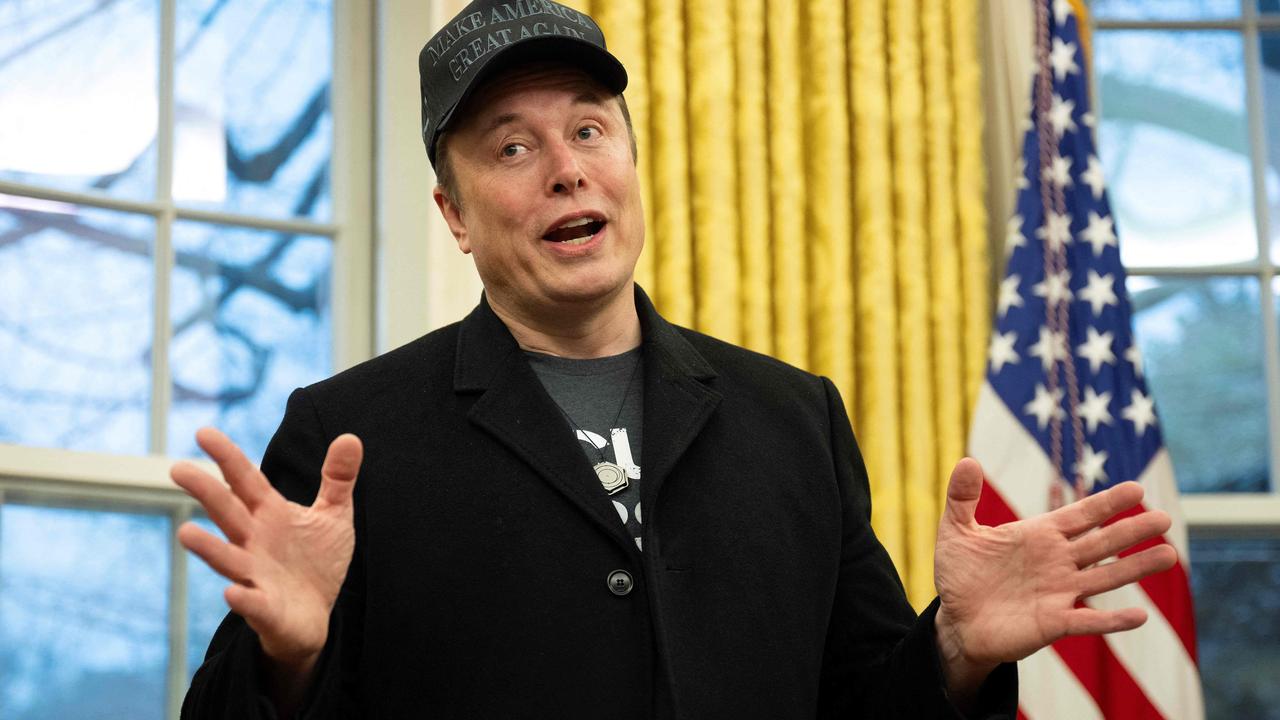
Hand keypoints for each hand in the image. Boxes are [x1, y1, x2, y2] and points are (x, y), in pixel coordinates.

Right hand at [171, 427, 362, 671]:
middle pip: (226, 512)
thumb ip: (338, 478)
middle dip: (205, 491)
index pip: (244, 479)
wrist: (316, 615)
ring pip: (227, 559)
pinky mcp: (265, 609)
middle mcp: (254, 541)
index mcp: (269, 514)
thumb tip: (350, 438)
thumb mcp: (333, 515)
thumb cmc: (316, 561)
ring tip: (185, 534)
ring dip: (208, 548)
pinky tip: (232, 593)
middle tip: (177, 468)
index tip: (203, 432)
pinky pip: (252, 603)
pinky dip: (243, 599)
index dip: (226, 456)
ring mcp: (255, 575)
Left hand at [932, 457, 1176, 694]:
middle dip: (1132, 530)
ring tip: (1169, 555)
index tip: (1136, 489)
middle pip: (1102, 542)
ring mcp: (1059, 592)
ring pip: (1105, 577)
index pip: (1080, 515)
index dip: (1107, 503)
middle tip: (1165, 517)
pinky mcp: (1054, 623)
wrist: (956, 621)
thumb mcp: (957, 532)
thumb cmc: (961, 575)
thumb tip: (967, 461)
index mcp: (1040, 535)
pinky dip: (1112, 620)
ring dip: (1136, 568)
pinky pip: (1089, 620)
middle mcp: (1057, 561)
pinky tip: (1140, 616)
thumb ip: (962, 497)